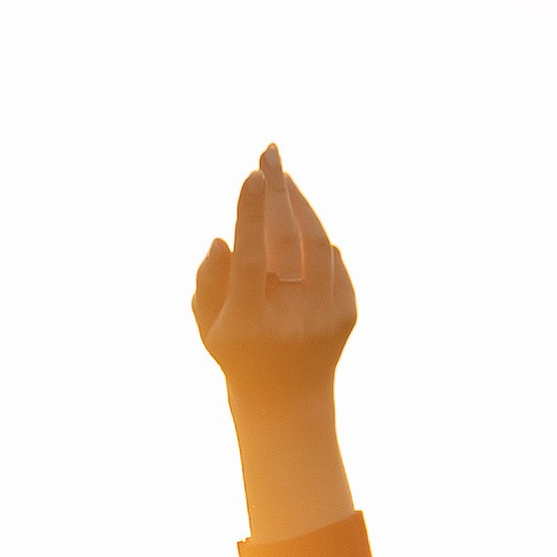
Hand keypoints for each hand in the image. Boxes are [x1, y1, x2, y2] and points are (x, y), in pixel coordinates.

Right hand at [192, 147, 357, 541]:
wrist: (287, 403)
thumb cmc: (237, 354)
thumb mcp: (208, 326)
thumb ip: (208, 282)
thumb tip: (224, 237)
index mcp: (248, 325)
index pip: (251, 258)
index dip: (252, 214)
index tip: (252, 174)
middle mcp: (291, 321)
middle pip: (288, 241)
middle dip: (279, 191)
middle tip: (269, 154)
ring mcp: (325, 318)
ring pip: (318, 242)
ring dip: (301, 204)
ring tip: (282, 177)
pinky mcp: (348, 313)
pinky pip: (333, 259)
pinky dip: (316, 235)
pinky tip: (299, 217)